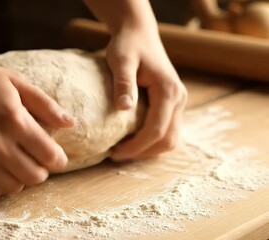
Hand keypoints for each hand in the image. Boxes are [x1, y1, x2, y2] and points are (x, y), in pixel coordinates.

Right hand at [0, 55, 73, 200]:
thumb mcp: (15, 82)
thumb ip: (45, 104)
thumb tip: (70, 124)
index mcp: (14, 120)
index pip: (49, 155)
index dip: (59, 160)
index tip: (56, 157)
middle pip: (34, 176)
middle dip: (42, 170)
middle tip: (36, 160)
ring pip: (12, 187)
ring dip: (20, 179)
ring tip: (16, 165)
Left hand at [107, 24, 187, 159]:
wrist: (139, 34)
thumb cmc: (128, 45)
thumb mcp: (121, 60)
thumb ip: (124, 83)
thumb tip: (124, 108)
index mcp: (169, 90)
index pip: (157, 129)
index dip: (136, 146)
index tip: (114, 152)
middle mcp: (179, 98)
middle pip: (169, 140)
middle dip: (143, 152)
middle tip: (117, 154)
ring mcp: (178, 102)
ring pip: (171, 138)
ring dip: (149, 150)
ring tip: (123, 150)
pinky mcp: (172, 104)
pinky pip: (167, 130)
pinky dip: (152, 141)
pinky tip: (132, 139)